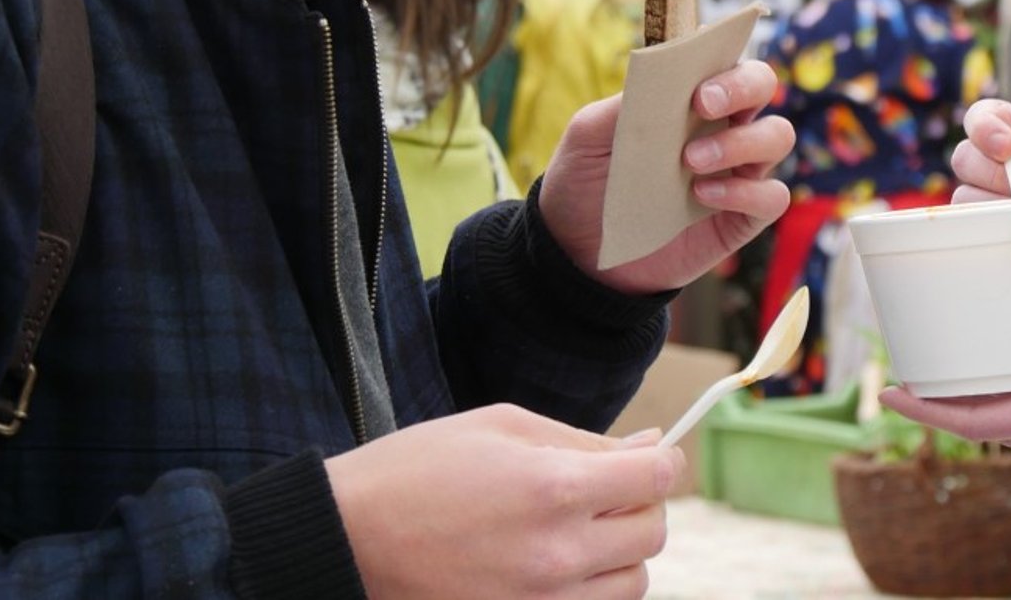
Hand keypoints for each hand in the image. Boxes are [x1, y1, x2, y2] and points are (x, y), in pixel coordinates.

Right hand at [327, 404, 682, 598]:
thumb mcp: (503, 427)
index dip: (662, 461)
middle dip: (640, 504)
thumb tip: (651, 447)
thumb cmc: (419, 469)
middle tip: (604, 489)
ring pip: (631, 585)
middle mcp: (556, 554)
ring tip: (577, 530)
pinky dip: (590, 591)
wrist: (348, 538)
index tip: (649, 457)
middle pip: (652, 533)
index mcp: (554, 489)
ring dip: (619, 554)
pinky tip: (558, 564)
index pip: (657, 479)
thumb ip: (586, 440)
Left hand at [541, 59, 793, 295]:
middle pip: (763, 85)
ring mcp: (737, 171)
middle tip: (704, 106)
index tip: (696, 79)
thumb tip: (657, 78)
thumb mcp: (587, 138)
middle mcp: (722, 126)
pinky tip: (702, 197)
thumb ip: (622, 106)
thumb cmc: (586, 181)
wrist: (578, 252)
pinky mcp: (741, 217)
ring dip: (741, 142)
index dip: (722, 57)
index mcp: (689, 98)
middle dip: (742, 87)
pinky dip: (745, 192)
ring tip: (692, 161)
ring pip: (777, 136)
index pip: (724, 59)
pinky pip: (772, 196)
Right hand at [953, 99, 1010, 303]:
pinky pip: (972, 245)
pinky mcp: (1009, 263)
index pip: (992, 119)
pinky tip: (1009, 249)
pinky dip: (976, 240)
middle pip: (967, 158)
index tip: (1006, 147)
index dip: (986, 125)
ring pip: (964, 200)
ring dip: (989, 203)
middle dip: (990, 167)